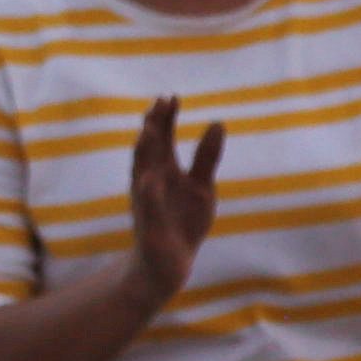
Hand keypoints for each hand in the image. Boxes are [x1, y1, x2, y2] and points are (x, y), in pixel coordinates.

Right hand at [121, 97, 225, 305]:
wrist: (167, 264)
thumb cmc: (182, 222)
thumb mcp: (201, 186)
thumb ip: (206, 157)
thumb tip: (217, 122)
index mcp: (163, 170)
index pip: (161, 138)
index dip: (165, 118)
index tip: (171, 96)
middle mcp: (150, 182)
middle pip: (150, 149)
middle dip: (154, 128)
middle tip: (161, 102)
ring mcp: (148, 204)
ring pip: (143, 173)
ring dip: (145, 153)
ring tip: (150, 131)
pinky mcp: (150, 227)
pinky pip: (149, 208)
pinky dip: (148, 194)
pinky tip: (149, 180)